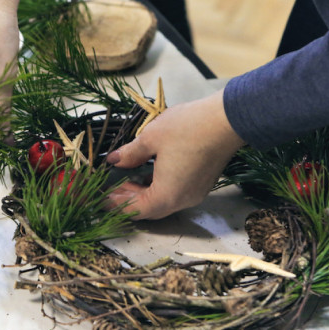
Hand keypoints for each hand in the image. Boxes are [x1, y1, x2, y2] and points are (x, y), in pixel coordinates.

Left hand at [105, 89, 245, 219]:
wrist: (227, 119)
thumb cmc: (188, 128)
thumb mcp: (150, 138)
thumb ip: (130, 154)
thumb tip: (114, 160)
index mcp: (166, 195)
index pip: (134, 209)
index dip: (115, 204)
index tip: (100, 197)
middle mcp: (182, 200)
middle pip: (149, 209)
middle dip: (128, 200)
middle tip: (111, 188)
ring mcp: (194, 193)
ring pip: (162, 202)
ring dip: (143, 194)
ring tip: (127, 178)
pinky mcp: (202, 184)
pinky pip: (174, 193)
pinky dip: (158, 188)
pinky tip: (148, 173)